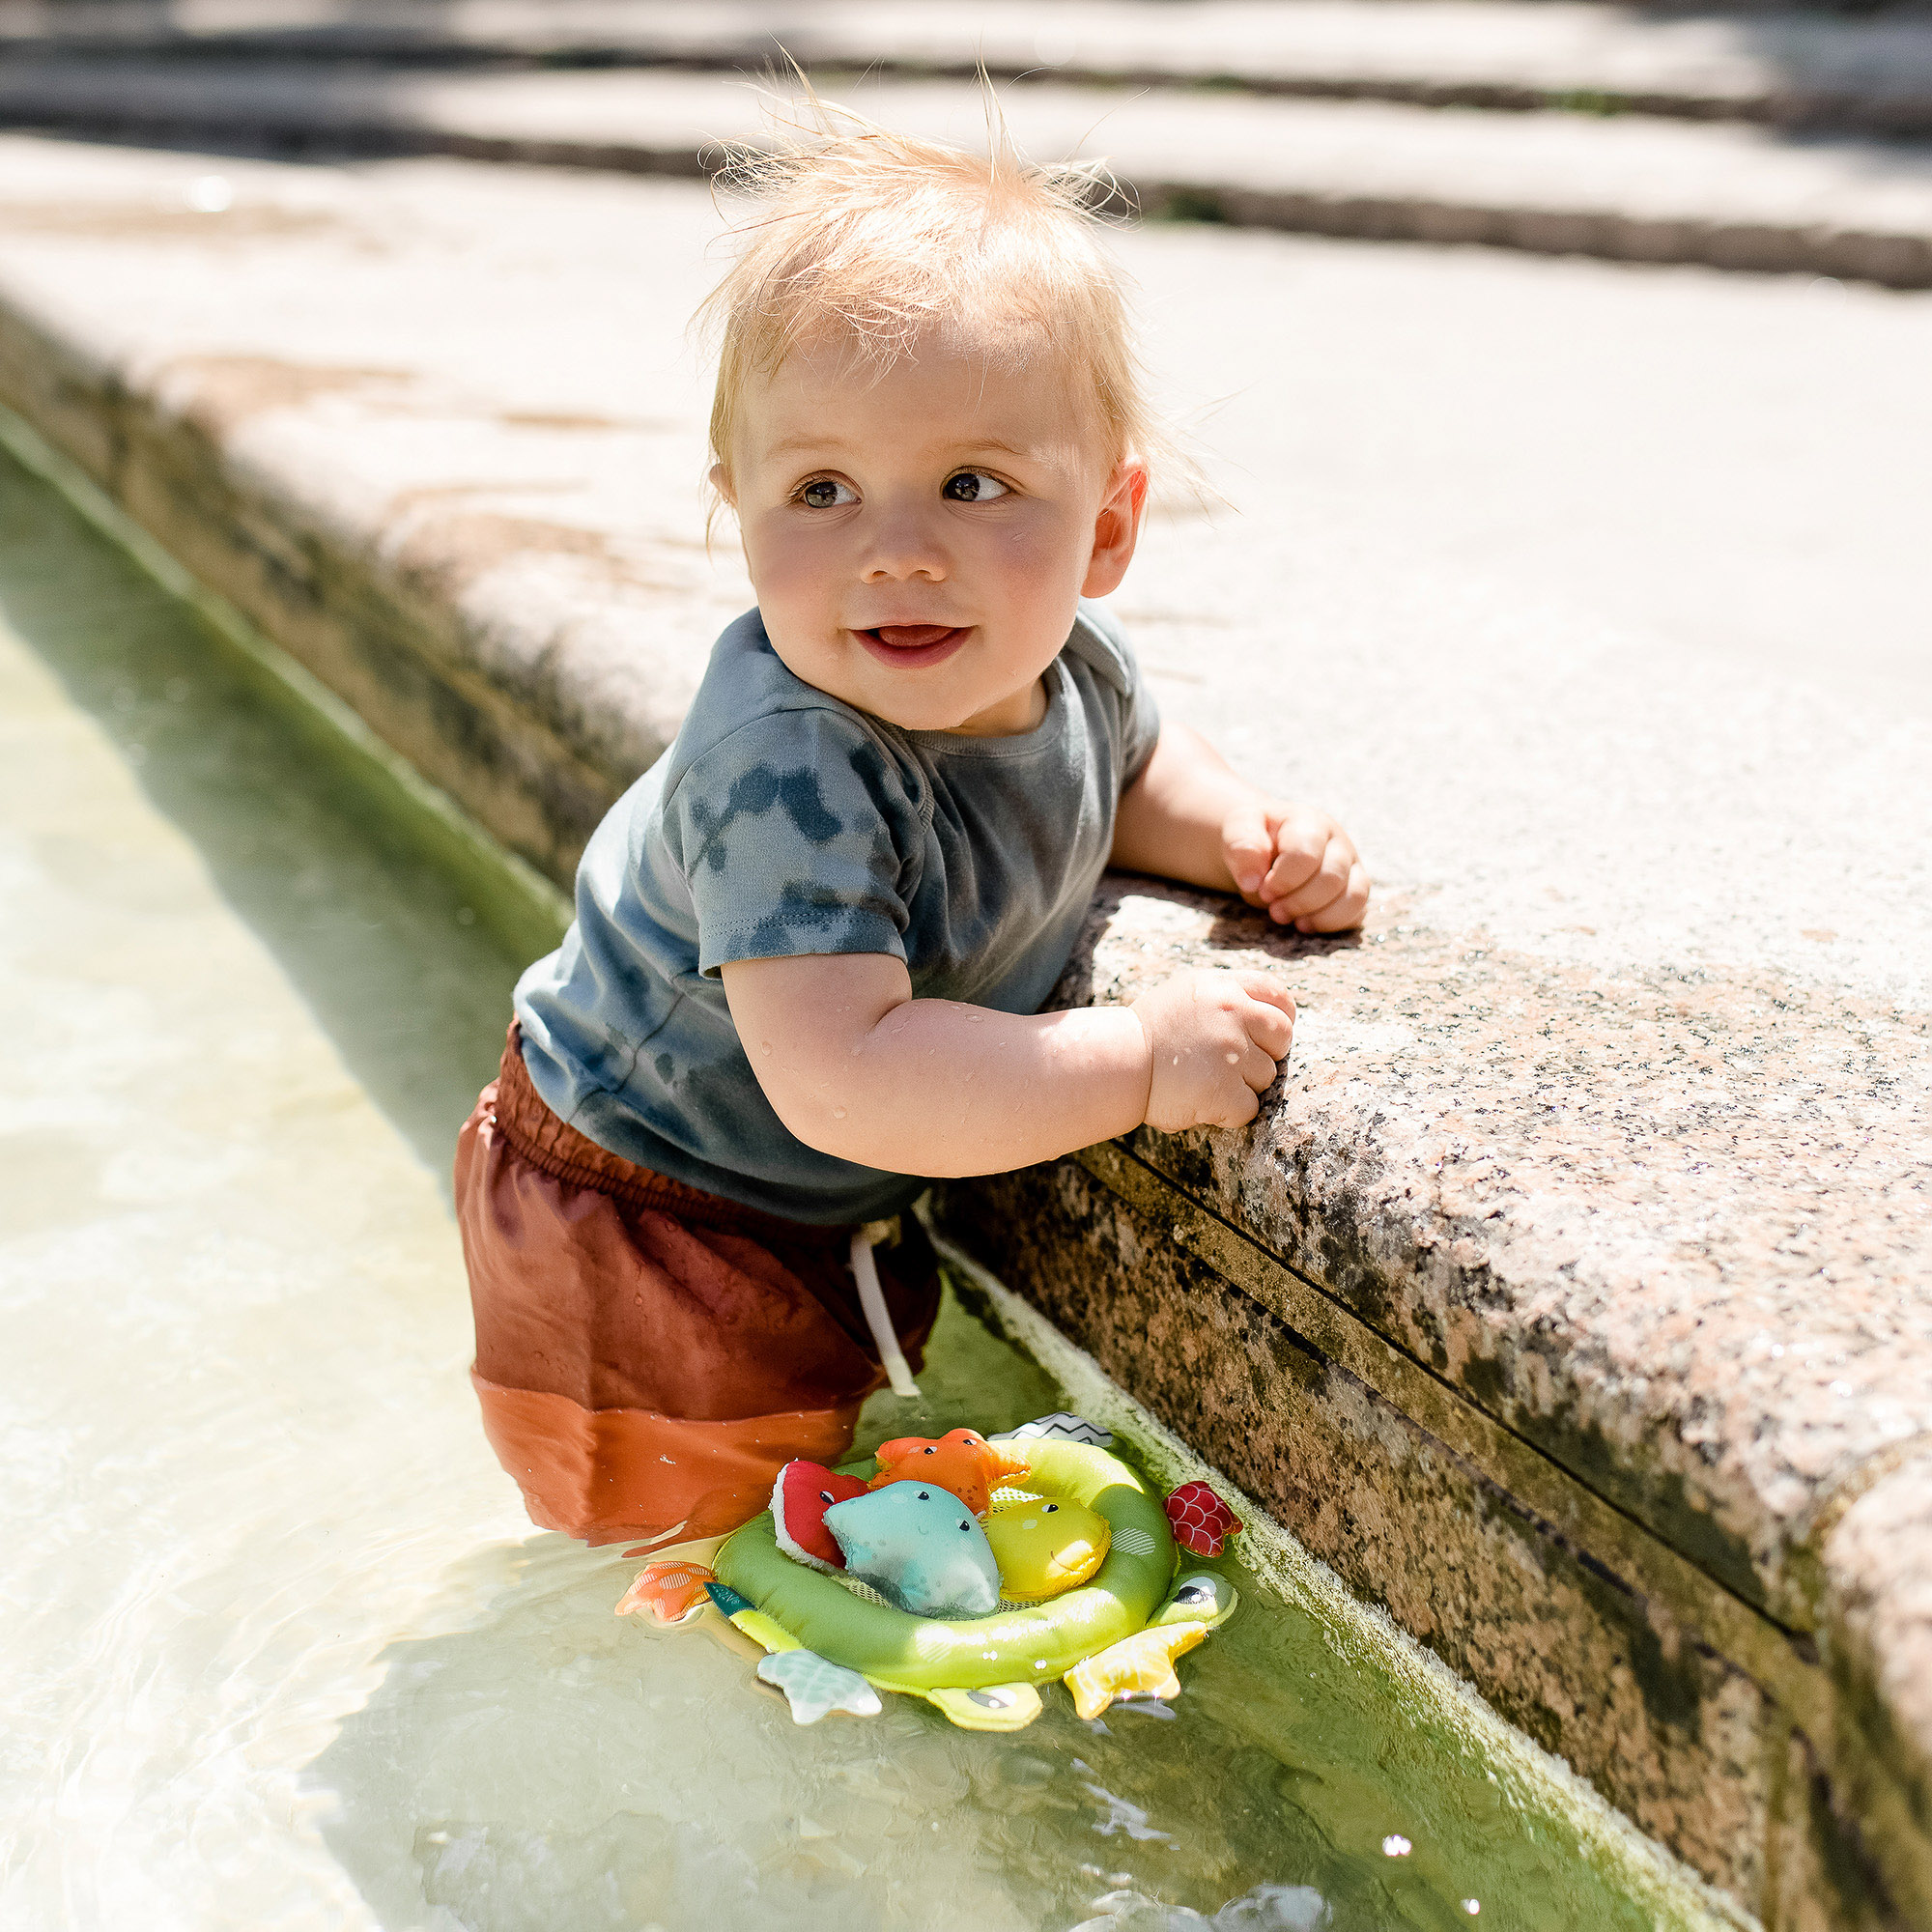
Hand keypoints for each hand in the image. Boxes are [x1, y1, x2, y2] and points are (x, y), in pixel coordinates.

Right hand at [1131, 969, 1296, 1131]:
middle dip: (1266, 1053)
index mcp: (1224, 987)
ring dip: (1242, 1085)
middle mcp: (1232, 1013)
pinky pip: (1249, 1107)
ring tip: (1206, 1081)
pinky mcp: (1224, 1089)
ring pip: (1267, 1076)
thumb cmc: (1148, 1032)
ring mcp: (1230, 1052)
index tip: (1268, 1034)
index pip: (1278, 995)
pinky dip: (1229, 1112)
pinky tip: (1203, 1102)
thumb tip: (1264, 1012)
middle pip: (1281, 1037)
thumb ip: (1226, 996)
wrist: (1117, 1062)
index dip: (1281, 1016)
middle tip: (1234, 1064)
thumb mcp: (1187, 993)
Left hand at [1222, 800, 1369, 932]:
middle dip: (1297, 902)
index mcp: (1309, 822)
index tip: (1260, 887)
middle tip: (1273, 908)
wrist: (1263, 845)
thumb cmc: (1255, 837)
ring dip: (1317, 916)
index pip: (1306, 854)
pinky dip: (1331, 924)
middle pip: (1332, 879)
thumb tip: (1252, 881)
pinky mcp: (1353, 889)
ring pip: (1354, 896)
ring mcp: (1350, 866)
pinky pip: (1358, 912)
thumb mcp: (1239, 829)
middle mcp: (1337, 842)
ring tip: (1289, 918)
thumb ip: (1242, 846)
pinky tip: (1305, 923)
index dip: (1282, 879)